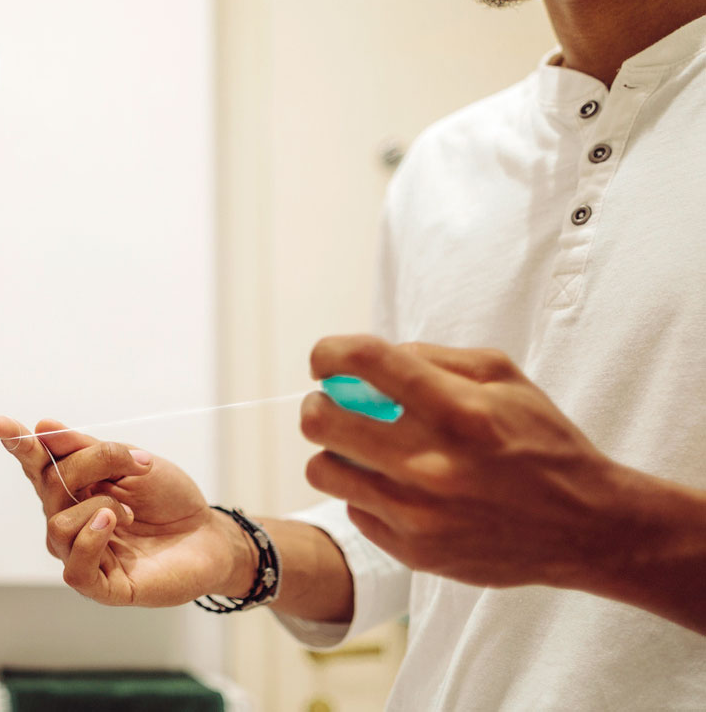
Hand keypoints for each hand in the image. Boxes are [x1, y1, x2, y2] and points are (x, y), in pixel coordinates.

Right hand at [0, 416, 254, 606]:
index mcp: (74, 487)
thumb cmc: (169, 499)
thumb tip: (44, 428)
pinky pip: (75, 567)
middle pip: (52, 485)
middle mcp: (70, 520)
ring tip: (129, 511)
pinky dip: (90, 541)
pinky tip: (110, 524)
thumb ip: (90, 450)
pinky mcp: (101, 585)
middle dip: (91, 464)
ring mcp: (82, 553)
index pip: (37, 464)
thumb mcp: (134, 463)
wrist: (208, 533)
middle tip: (134, 460)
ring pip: (58, 525)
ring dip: (97, 507)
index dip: (18, 444)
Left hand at [299, 335, 626, 589]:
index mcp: (459, 410)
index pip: (364, 362)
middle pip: (320, 421)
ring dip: (334, 452)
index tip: (325, 359)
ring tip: (361, 448)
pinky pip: (355, 508)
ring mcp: (419, 513)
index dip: (328, 352)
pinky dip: (367, 493)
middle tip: (333, 405)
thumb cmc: (541, 442)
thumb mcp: (504, 378)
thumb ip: (433, 358)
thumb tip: (369, 358)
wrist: (585, 527)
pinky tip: (399, 488)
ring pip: (323, 470)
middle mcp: (433, 464)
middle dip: (319, 404)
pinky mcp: (414, 551)